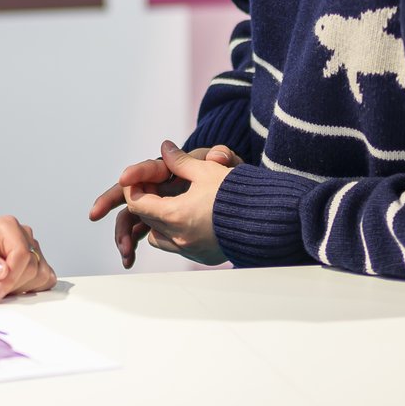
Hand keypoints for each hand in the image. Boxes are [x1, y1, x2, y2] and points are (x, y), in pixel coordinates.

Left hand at [0, 214, 55, 301]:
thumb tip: (4, 270)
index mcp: (7, 226)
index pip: (21, 254)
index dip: (11, 277)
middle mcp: (22, 235)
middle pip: (32, 267)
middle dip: (8, 285)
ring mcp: (30, 250)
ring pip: (39, 276)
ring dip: (16, 289)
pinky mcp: (34, 265)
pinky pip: (44, 281)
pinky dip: (27, 290)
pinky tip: (7, 289)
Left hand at [120, 142, 232, 265]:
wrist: (269, 219)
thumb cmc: (238, 194)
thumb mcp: (206, 170)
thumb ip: (180, 161)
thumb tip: (166, 148)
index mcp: (175, 215)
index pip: (137, 204)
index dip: (136, 189)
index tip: (142, 179)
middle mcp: (179, 238)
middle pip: (146, 220)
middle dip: (147, 202)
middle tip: (156, 186)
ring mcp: (191, 250)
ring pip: (159, 237)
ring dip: (159, 221)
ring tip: (173, 203)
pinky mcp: (203, 257)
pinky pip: (178, 247)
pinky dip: (176, 234)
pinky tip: (190, 218)